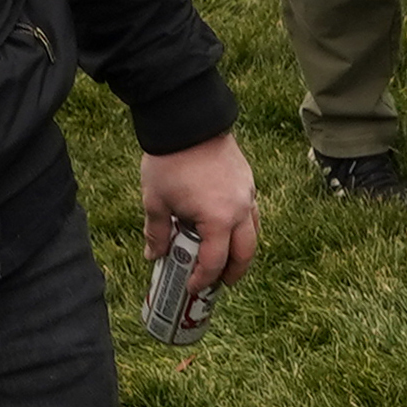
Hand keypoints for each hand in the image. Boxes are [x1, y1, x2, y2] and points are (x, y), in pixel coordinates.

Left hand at [142, 130, 261, 295]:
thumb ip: (157, 232)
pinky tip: (228, 228)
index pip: (215, 261)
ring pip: (254, 232)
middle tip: (220, 283)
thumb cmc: (170, 161)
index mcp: (218, 219)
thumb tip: (153, 255)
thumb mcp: (156, 201)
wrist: (187, 120)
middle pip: (246, 252)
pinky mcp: (247, 180)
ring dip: (242, 251)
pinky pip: (252, 213)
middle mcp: (240, 209)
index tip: (192, 287)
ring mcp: (248, 194)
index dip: (203, 279)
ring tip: (227, 260)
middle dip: (234, 272)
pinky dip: (243, 228)